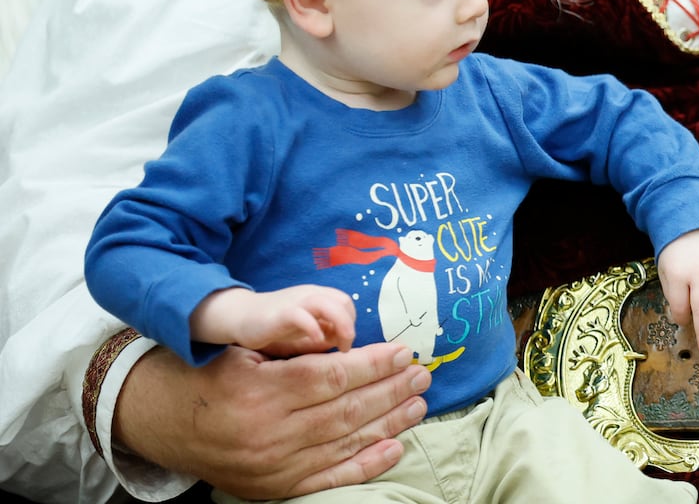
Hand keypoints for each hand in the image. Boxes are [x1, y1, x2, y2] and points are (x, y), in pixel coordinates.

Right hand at [114, 340, 429, 498]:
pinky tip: (393, 447)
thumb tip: (341, 332)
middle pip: (344, 411)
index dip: (372, 364)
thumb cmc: (203, 370)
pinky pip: (328, 478)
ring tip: (418, 403)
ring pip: (343, 442)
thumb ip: (289, 339)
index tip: (402, 351)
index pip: (330, 377)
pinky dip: (364, 464)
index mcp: (256, 391)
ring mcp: (269, 466)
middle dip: (390, 391)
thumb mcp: (238, 343)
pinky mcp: (270, 487)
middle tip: (422, 374)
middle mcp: (264, 434)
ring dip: (388, 423)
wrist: (154, 418)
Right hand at [191, 284, 355, 355]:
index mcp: (318, 296)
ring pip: (327, 303)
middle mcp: (309, 295)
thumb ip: (325, 331)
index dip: (351, 322)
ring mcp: (295, 303)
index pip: (346, 303)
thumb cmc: (276, 324)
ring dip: (340, 324)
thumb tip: (345, 343)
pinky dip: (313, 327)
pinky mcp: (279, 314)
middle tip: (344, 348)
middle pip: (342, 301)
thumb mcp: (306, 327)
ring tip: (340, 345)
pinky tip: (316, 340)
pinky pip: (300, 315)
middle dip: (349, 324)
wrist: (240, 316)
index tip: (344, 343)